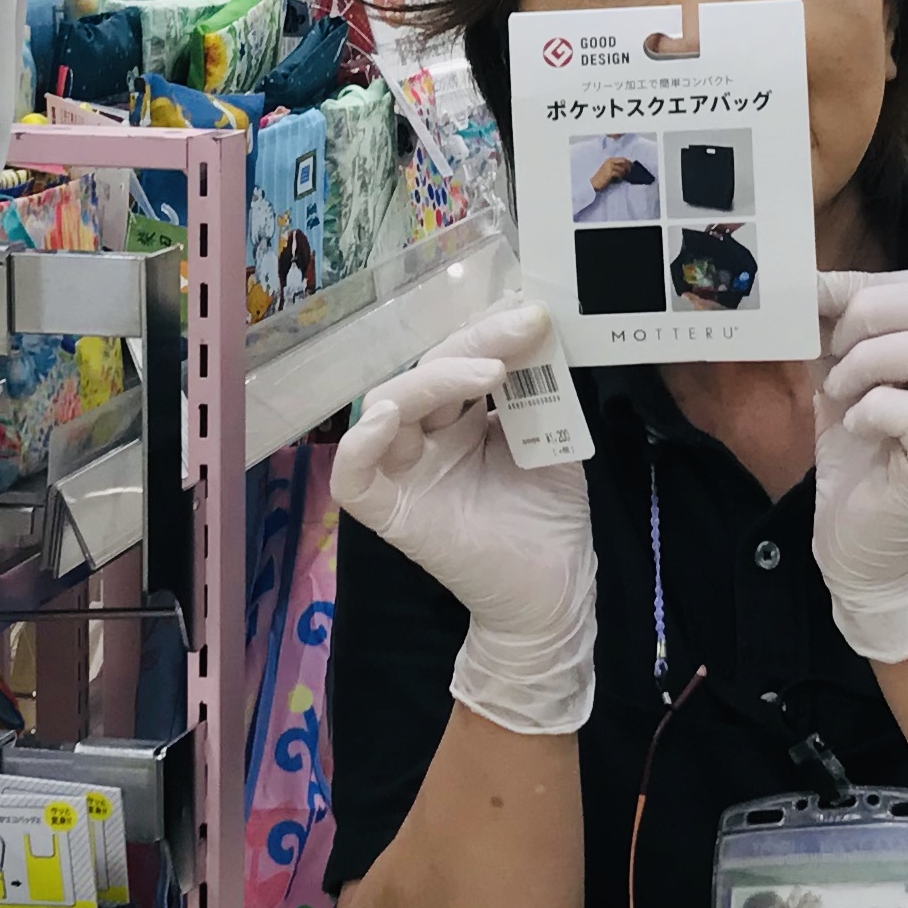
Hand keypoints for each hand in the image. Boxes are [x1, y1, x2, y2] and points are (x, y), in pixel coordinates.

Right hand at [336, 297, 595, 736]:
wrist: (555, 591)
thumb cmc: (548, 518)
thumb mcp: (552, 440)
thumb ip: (540, 391)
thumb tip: (539, 331)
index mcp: (461, 419)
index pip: (457, 360)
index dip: (487, 332)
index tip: (532, 316)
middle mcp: (427, 438)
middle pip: (425, 373)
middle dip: (471, 343)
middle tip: (521, 329)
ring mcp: (405, 472)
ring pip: (386, 405)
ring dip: (432, 380)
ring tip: (489, 372)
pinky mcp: (390, 512)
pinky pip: (352, 476)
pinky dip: (360, 444)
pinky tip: (390, 418)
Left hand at [812, 269, 907, 663]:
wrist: (871, 551)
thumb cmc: (862, 461)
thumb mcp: (843, 384)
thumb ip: (834, 338)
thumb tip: (804, 289)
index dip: (867, 286)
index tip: (815, 302)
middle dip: (873, 313)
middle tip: (834, 349)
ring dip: (870, 361)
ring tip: (840, 392)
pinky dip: (876, 409)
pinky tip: (855, 427)